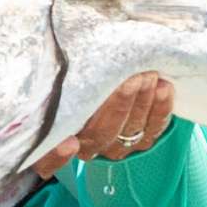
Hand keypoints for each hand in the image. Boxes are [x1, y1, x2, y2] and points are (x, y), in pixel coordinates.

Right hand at [29, 71, 173, 178]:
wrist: (109, 74)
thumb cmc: (75, 70)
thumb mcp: (58, 71)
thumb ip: (55, 72)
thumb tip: (41, 48)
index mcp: (54, 135)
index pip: (46, 158)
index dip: (56, 156)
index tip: (69, 143)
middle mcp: (83, 146)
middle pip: (99, 135)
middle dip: (118, 105)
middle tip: (130, 78)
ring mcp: (113, 146)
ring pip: (128, 132)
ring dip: (142, 103)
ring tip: (149, 75)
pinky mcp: (138, 142)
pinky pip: (152, 130)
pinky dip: (160, 109)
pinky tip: (164, 87)